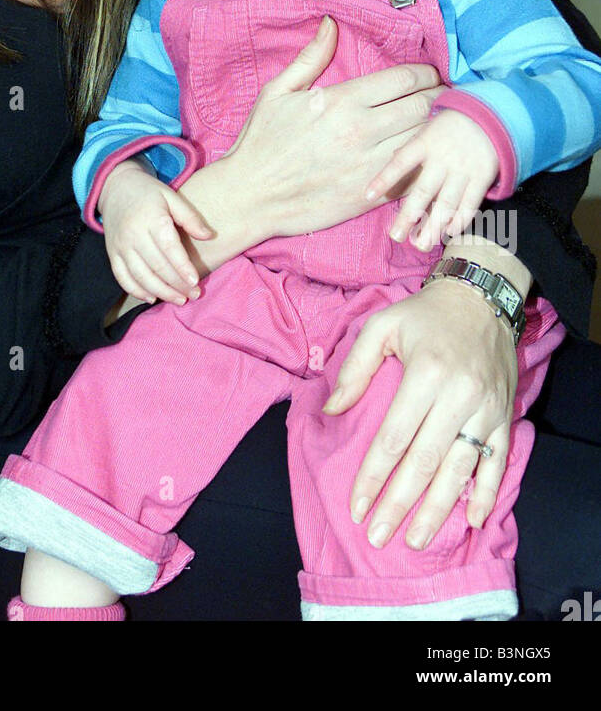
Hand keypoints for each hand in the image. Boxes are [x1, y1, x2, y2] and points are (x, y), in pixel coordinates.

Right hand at [97, 158, 212, 305]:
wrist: (115, 188)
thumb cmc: (148, 193)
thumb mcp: (171, 196)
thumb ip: (190, 217)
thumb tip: (209, 236)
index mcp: (151, 218)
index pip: (168, 247)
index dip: (182, 267)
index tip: (195, 281)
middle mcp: (133, 234)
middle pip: (156, 266)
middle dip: (177, 284)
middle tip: (195, 294)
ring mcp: (120, 246)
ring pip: (141, 276)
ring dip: (161, 292)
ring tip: (179, 299)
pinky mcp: (112, 254)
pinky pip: (123, 278)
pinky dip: (137, 291)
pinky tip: (153, 298)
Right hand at [179, 18, 442, 273]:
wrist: (252, 197)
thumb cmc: (260, 143)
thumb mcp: (277, 92)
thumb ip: (309, 58)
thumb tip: (330, 23)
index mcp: (342, 101)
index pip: (403, 79)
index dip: (424, 73)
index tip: (429, 74)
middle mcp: (362, 130)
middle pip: (423, 106)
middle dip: (439, 96)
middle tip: (444, 95)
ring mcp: (371, 164)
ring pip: (423, 139)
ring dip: (435, 128)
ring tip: (441, 122)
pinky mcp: (373, 194)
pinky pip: (413, 171)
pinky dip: (423, 160)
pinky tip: (424, 154)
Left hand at [322, 253, 519, 547]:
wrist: (482, 298)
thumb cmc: (424, 314)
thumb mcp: (381, 326)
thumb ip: (354, 367)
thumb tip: (332, 410)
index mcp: (425, 373)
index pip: (393, 437)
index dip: (373, 476)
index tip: (356, 506)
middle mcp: (458, 395)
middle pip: (424, 462)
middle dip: (399, 503)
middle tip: (378, 536)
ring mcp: (486, 409)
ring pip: (459, 469)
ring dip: (437, 509)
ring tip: (414, 539)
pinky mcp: (504, 416)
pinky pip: (497, 462)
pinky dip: (485, 493)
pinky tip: (469, 520)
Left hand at [364, 109, 499, 249]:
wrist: (490, 115)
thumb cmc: (450, 126)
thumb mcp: (427, 129)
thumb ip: (410, 147)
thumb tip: (390, 160)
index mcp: (425, 142)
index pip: (400, 162)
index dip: (384, 179)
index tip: (367, 196)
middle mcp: (443, 158)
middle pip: (423, 192)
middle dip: (408, 217)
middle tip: (396, 236)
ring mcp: (463, 170)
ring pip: (447, 203)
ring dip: (433, 226)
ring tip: (421, 244)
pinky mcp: (482, 178)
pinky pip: (470, 203)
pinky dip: (460, 220)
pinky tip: (448, 232)